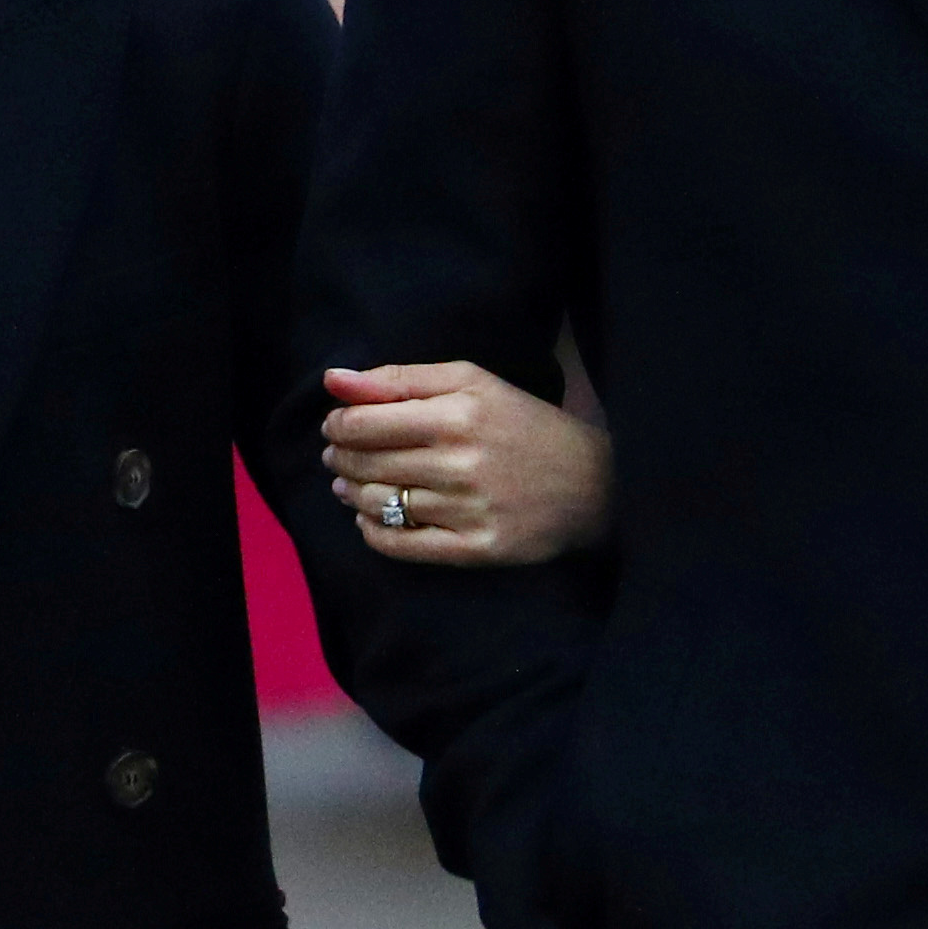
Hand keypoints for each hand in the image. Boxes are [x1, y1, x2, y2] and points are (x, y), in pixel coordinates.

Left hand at [323, 361, 610, 565]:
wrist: (595, 483)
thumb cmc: (523, 424)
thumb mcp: (470, 383)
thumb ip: (399, 379)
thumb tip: (332, 379)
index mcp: (457, 415)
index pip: (363, 424)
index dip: (337, 425)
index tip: (336, 425)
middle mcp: (460, 464)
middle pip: (366, 464)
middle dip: (341, 458)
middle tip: (338, 455)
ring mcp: (469, 510)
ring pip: (378, 505)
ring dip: (351, 494)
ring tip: (350, 485)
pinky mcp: (478, 549)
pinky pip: (401, 546)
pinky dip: (373, 533)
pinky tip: (370, 518)